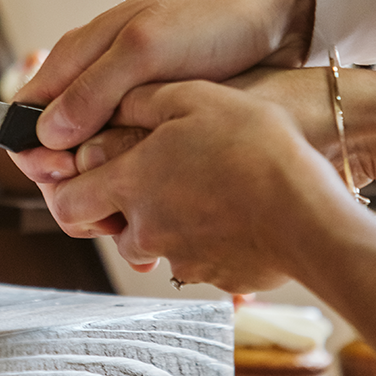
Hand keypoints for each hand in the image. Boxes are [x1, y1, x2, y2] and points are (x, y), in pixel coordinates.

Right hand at [11, 0, 315, 184]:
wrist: (278, 6)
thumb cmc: (211, 15)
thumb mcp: (146, 48)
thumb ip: (93, 90)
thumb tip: (46, 134)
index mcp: (78, 56)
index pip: (25, 115)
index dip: (34, 154)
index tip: (65, 180)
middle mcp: (97, 82)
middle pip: (56, 147)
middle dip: (70, 185)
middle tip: (104, 210)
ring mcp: (129, 102)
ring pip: (96, 159)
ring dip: (105, 192)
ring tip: (131, 218)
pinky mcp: (162, 118)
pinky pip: (133, 160)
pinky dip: (137, 186)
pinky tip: (158, 208)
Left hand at [40, 79, 357, 290]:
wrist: (310, 212)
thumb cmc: (255, 147)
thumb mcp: (195, 98)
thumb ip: (142, 101)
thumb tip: (111, 103)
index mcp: (130, 183)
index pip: (65, 201)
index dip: (65, 188)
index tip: (81, 171)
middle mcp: (146, 229)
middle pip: (106, 227)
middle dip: (116, 207)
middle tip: (148, 177)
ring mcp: (181, 258)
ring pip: (151, 245)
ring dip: (162, 222)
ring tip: (199, 188)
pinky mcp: (217, 277)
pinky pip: (198, 259)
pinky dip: (205, 239)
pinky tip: (233, 211)